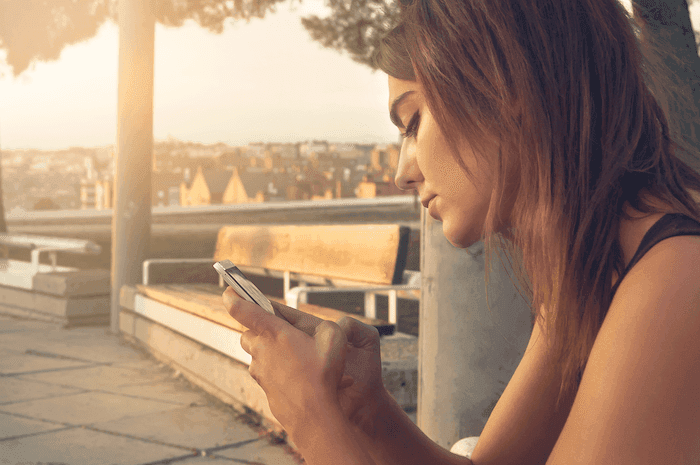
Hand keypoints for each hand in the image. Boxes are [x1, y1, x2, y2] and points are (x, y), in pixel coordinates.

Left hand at [222, 288, 385, 439]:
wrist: (315, 416)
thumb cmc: (323, 376)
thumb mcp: (333, 338)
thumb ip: (323, 326)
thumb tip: (319, 330)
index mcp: (273, 332)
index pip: (241, 309)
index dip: (233, 295)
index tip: (229, 289)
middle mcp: (261, 351)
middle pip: (248, 333)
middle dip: (260, 329)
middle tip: (282, 331)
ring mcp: (260, 372)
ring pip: (257, 355)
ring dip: (270, 352)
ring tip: (297, 357)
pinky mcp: (265, 388)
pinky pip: (267, 374)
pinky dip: (278, 371)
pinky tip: (299, 377)